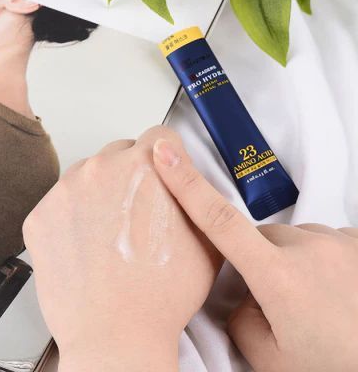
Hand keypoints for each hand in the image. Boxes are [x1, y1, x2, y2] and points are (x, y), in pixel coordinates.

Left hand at [23, 126, 221, 371]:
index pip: (160, 136)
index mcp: (147, 168)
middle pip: (123, 152)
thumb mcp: (207, 238)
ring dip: (102, 191)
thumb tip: (186, 175)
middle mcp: (103, 169)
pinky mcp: (41, 215)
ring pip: (90, 173)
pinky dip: (75, 214)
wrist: (117, 335)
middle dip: (134, 173)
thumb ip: (198, 194)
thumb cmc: (163, 294)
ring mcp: (66, 190)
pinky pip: (62, 200)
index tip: (164, 173)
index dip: (168, 157)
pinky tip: (88, 244)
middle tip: (138, 211)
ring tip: (112, 231)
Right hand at [153, 138, 357, 371]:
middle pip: (260, 237)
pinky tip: (334, 290)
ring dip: (291, 262)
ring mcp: (339, 241)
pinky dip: (319, 260)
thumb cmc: (336, 367)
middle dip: (259, 261)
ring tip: (314, 302)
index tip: (167, 155)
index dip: (188, 185)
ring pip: (292, 240)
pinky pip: (322, 240)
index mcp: (278, 277)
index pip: (219, 221)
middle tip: (280, 304)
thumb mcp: (269, 357)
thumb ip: (240, 317)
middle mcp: (309, 248)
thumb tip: (245, 294)